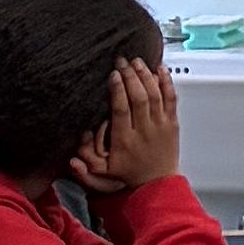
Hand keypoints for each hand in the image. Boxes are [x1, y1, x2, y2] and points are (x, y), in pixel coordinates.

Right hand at [68, 62, 179, 194]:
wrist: (158, 182)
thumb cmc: (129, 173)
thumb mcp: (103, 174)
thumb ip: (84, 168)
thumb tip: (71, 161)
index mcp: (125, 140)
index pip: (122, 110)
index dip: (118, 90)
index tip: (113, 74)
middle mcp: (144, 130)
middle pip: (139, 98)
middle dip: (131, 77)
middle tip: (123, 61)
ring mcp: (160, 125)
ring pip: (155, 96)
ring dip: (147, 76)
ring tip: (137, 61)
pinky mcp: (172, 123)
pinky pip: (172, 99)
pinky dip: (167, 83)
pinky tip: (160, 69)